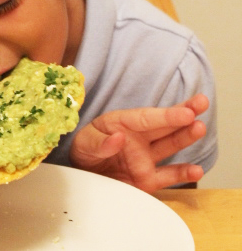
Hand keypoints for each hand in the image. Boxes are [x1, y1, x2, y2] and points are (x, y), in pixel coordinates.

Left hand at [69, 94, 208, 192]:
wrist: (81, 174)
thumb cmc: (83, 149)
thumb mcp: (84, 143)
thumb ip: (99, 142)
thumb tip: (118, 138)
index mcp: (123, 123)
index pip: (148, 118)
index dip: (167, 115)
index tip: (185, 111)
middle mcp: (139, 138)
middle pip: (164, 124)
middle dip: (184, 113)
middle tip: (202, 102)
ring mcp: (145, 158)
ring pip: (170, 145)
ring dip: (186, 136)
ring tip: (200, 127)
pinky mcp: (148, 179)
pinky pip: (168, 176)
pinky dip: (182, 173)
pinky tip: (196, 169)